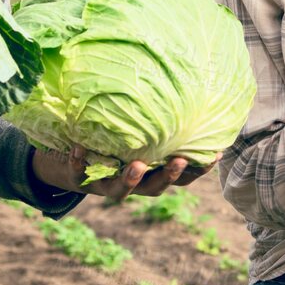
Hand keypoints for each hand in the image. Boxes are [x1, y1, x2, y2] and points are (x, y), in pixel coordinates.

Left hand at [29, 144, 213, 203]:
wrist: (69, 168)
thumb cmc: (112, 147)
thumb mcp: (136, 138)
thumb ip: (155, 127)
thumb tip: (185, 94)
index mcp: (149, 174)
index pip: (180, 178)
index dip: (198, 170)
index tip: (215, 154)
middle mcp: (132, 183)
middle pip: (155, 188)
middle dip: (167, 176)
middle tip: (178, 161)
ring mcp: (106, 184)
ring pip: (121, 190)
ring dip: (131, 179)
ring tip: (137, 165)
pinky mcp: (80, 179)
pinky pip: (79, 174)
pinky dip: (79, 162)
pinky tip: (79, 146)